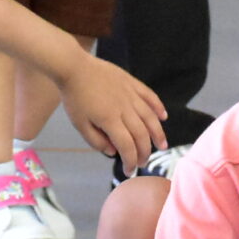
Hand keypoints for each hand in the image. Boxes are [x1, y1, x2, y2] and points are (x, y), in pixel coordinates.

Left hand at [58, 53, 164, 168]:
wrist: (74, 67)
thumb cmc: (74, 97)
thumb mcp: (79, 124)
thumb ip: (96, 141)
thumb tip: (113, 152)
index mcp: (109, 120)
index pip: (126, 146)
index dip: (130, 161)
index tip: (129, 171)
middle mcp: (124, 108)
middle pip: (141, 135)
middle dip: (144, 152)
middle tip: (143, 162)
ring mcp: (130, 94)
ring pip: (150, 117)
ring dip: (158, 134)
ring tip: (162, 146)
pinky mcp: (132, 83)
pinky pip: (150, 96)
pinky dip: (158, 107)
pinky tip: (164, 117)